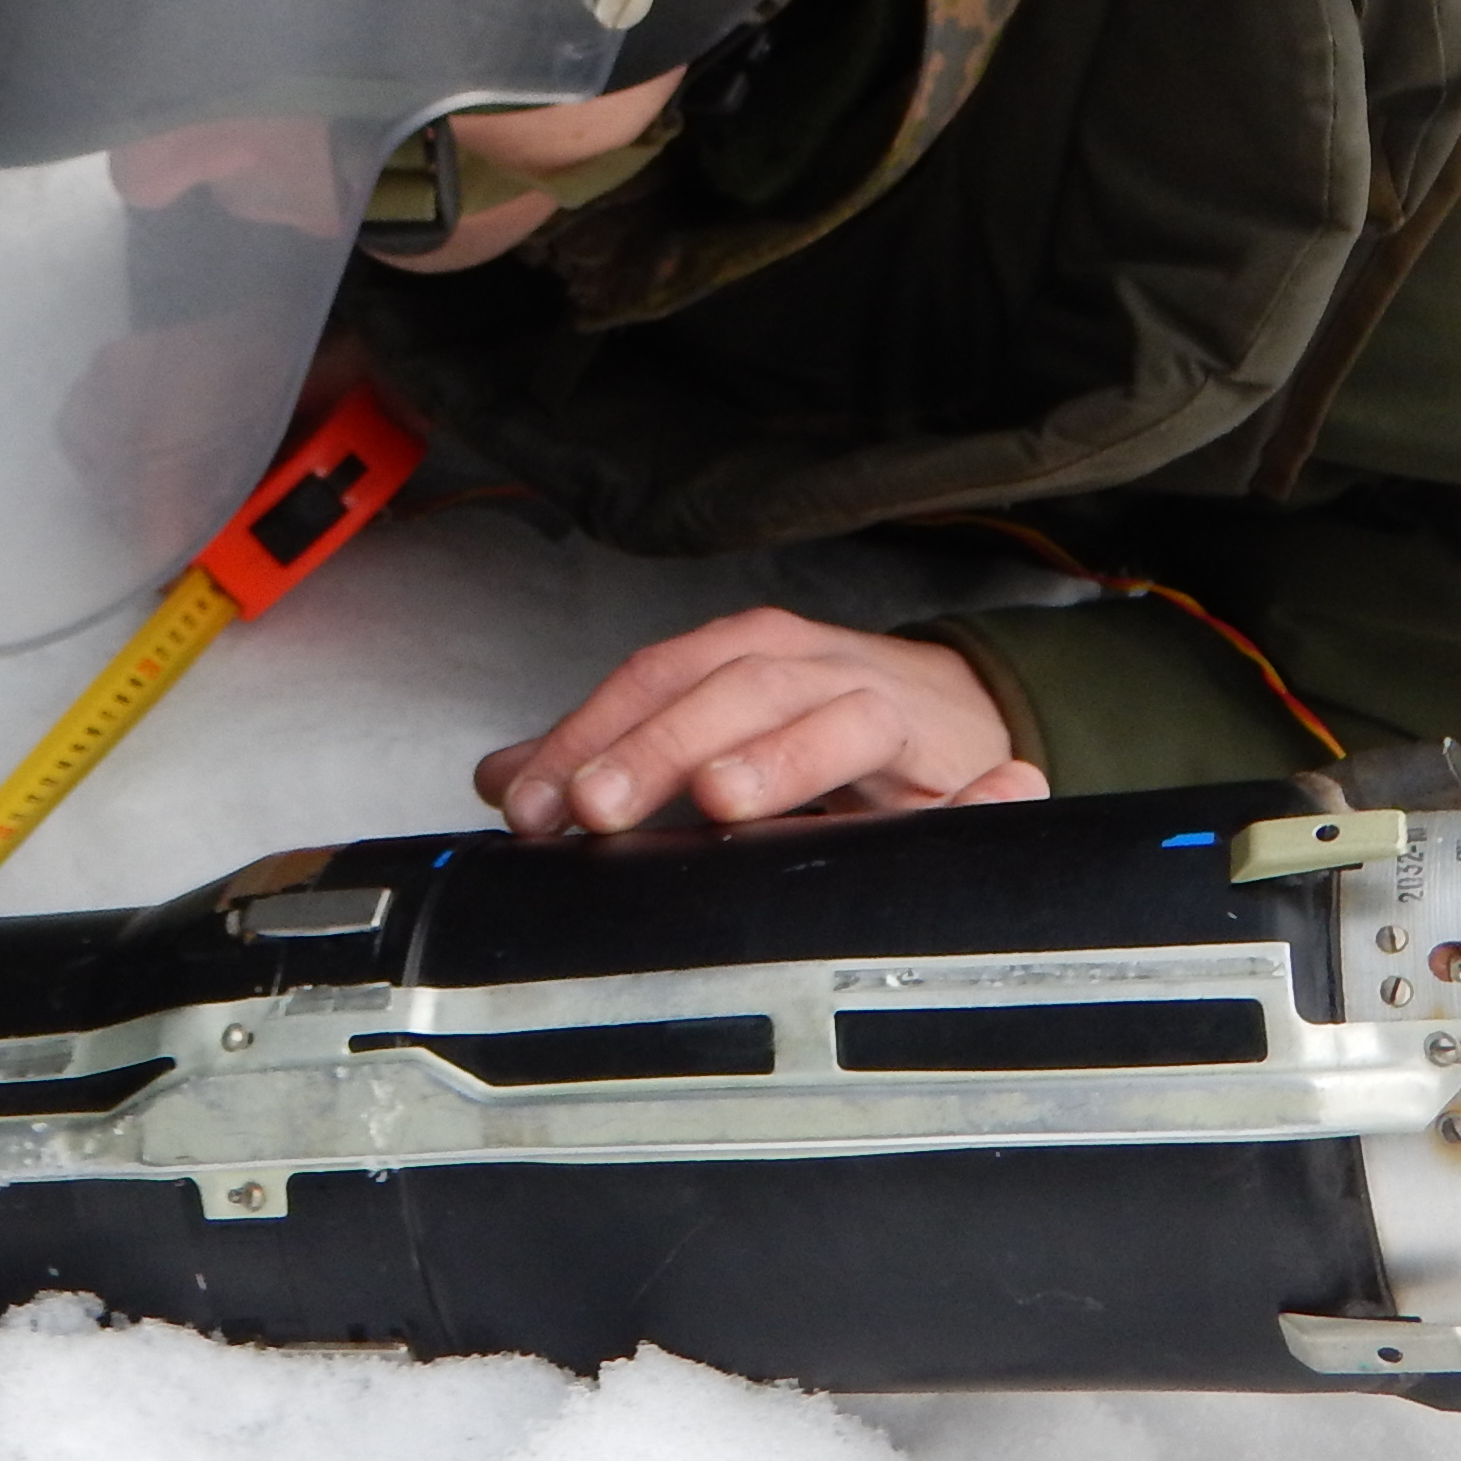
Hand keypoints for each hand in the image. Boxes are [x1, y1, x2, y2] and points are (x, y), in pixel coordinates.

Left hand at [474, 610, 1045, 836]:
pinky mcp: (940, 754)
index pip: (649, 679)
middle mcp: (802, 662)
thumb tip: (506, 778)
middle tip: (596, 806)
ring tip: (717, 798)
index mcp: (736, 654)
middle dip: (656, 744)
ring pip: (825, 713)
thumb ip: (615, 756)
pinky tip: (950, 798)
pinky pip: (947, 768)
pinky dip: (953, 785)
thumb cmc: (819, 729)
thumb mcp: (710, 735)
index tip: (529, 804)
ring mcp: (874, 700)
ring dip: (775, 755)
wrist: (954, 717)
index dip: (586, 735)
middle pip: (725, 686)